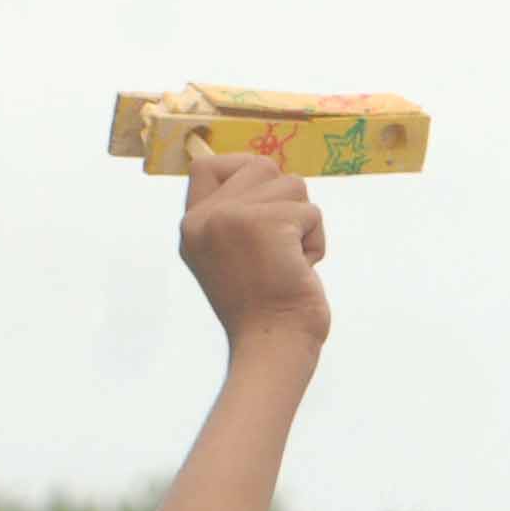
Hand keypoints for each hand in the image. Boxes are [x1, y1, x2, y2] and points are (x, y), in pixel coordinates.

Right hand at [178, 149, 329, 350]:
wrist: (272, 345)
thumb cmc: (264, 308)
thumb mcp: (231, 256)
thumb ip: (235, 216)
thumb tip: (267, 177)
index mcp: (192, 225)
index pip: (206, 165)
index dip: (242, 171)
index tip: (262, 204)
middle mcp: (204, 218)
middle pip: (260, 166)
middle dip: (285, 201)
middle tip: (280, 246)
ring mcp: (231, 217)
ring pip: (292, 185)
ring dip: (304, 224)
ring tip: (288, 260)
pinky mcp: (265, 224)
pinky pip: (311, 213)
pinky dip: (317, 243)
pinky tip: (299, 270)